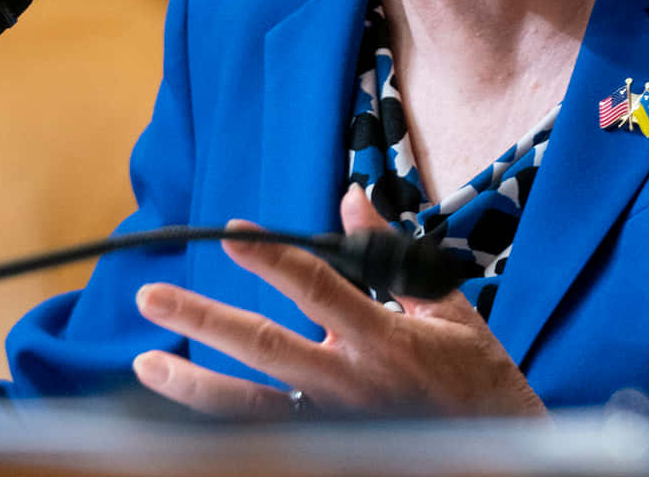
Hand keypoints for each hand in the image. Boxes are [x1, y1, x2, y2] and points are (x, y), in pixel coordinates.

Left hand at [132, 185, 545, 418]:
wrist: (503, 451)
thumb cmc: (477, 378)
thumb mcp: (444, 306)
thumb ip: (391, 254)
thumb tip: (353, 198)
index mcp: (382, 337)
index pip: (316, 287)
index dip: (270, 256)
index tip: (232, 233)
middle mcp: (350, 383)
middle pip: (262, 348)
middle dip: (202, 319)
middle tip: (151, 297)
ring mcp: (335, 423)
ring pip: (249, 407)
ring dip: (191, 385)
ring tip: (145, 365)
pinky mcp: (330, 449)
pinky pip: (266, 438)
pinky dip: (221, 427)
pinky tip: (180, 415)